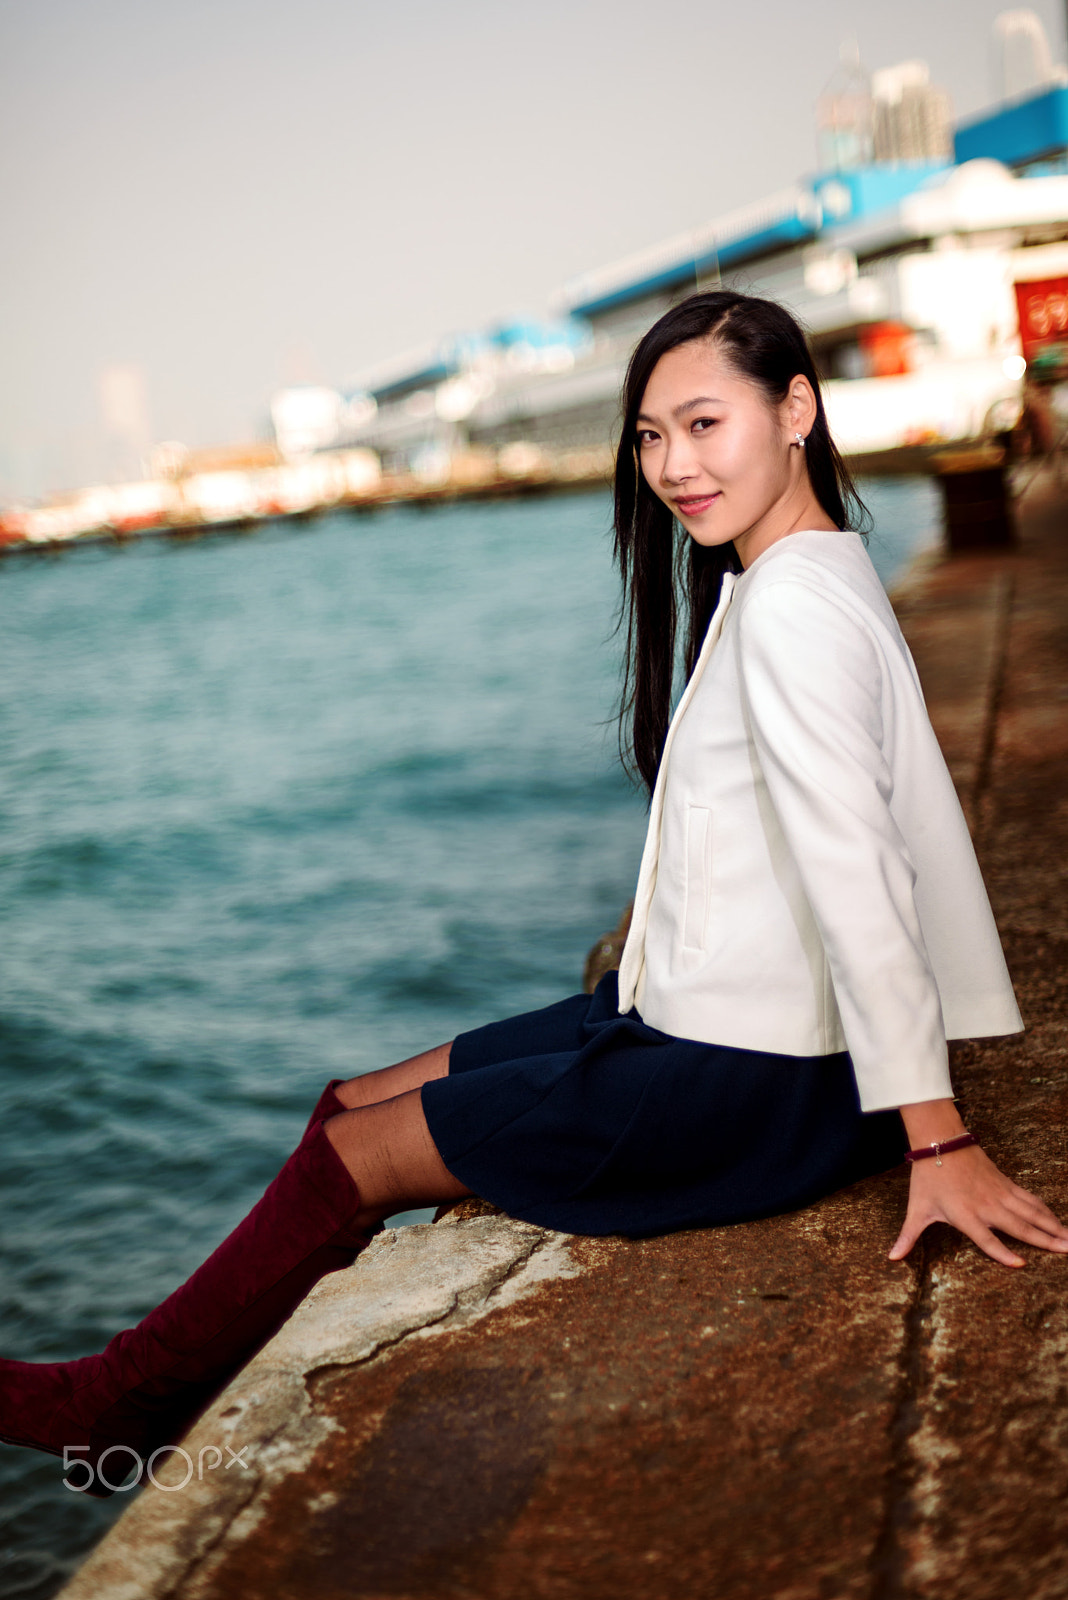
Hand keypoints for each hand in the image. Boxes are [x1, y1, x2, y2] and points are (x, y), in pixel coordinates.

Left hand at [888, 1143, 1067, 1267]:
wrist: (941, 1142)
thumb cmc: (928, 1178)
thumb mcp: (916, 1209)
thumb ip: (908, 1236)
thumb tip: (891, 1257)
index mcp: (965, 1215)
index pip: (986, 1239)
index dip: (1002, 1253)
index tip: (1020, 1265)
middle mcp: (987, 1206)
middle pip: (1020, 1226)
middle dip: (1045, 1241)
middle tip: (1067, 1251)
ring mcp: (999, 1194)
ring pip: (1031, 1212)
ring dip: (1052, 1226)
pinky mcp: (1005, 1184)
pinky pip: (1029, 1199)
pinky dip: (1045, 1211)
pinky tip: (1057, 1221)